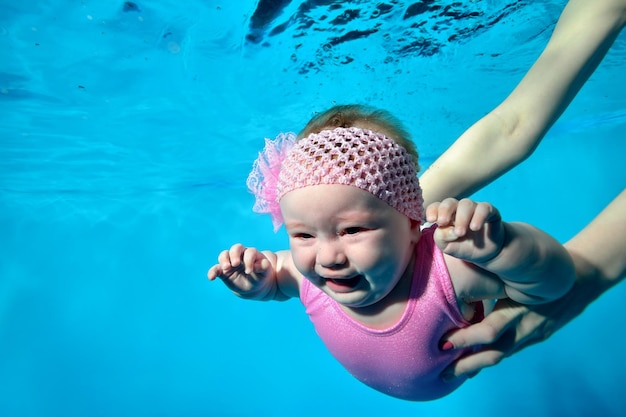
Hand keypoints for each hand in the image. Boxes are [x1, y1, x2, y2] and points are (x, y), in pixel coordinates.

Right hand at [208, 244, 275, 299]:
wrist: (253, 287)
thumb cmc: (260, 277)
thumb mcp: (264, 273)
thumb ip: (264, 268)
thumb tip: (264, 264)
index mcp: (251, 254)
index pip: (249, 252)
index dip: (249, 260)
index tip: (249, 271)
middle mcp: (240, 255)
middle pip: (236, 248)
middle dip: (234, 254)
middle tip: (235, 264)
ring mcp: (230, 262)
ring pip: (224, 255)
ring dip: (224, 260)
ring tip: (226, 268)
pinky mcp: (223, 271)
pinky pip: (216, 269)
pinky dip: (212, 272)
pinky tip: (211, 277)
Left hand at [426, 198, 504, 262]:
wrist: (485, 253)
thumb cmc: (462, 247)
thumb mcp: (447, 246)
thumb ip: (441, 237)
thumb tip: (445, 228)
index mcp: (446, 215)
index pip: (436, 207)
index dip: (432, 210)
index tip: (430, 220)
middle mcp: (459, 209)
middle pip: (450, 202)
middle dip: (445, 211)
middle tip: (443, 222)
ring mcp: (474, 209)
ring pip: (466, 204)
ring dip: (461, 218)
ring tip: (460, 233)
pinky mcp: (490, 212)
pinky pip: (484, 208)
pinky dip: (479, 216)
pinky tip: (474, 227)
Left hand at [440, 270, 606, 379]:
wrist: (580, 278)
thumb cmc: (537, 267)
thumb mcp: (512, 271)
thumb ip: (488, 279)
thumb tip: (454, 279)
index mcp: (518, 307)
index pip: (488, 331)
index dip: (465, 339)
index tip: (443, 344)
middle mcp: (526, 325)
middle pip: (495, 352)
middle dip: (468, 363)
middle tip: (444, 372)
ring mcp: (534, 333)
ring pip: (502, 354)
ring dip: (478, 364)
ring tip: (454, 372)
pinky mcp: (538, 336)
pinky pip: (512, 349)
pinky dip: (492, 355)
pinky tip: (476, 361)